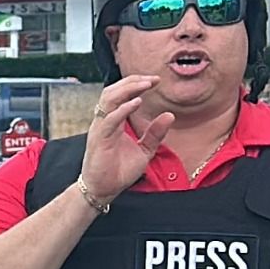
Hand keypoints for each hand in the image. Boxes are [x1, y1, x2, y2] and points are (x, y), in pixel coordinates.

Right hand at [78, 74, 169, 205]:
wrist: (104, 190)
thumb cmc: (119, 171)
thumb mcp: (144, 150)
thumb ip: (155, 133)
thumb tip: (170, 115)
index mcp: (113, 121)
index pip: (122, 94)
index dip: (137, 84)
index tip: (156, 81)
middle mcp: (104, 121)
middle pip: (113, 90)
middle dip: (133, 81)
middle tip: (152, 79)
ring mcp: (100, 128)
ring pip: (109, 99)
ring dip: (128, 89)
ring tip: (145, 85)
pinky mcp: (99, 139)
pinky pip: (109, 119)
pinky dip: (123, 109)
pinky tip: (137, 103)